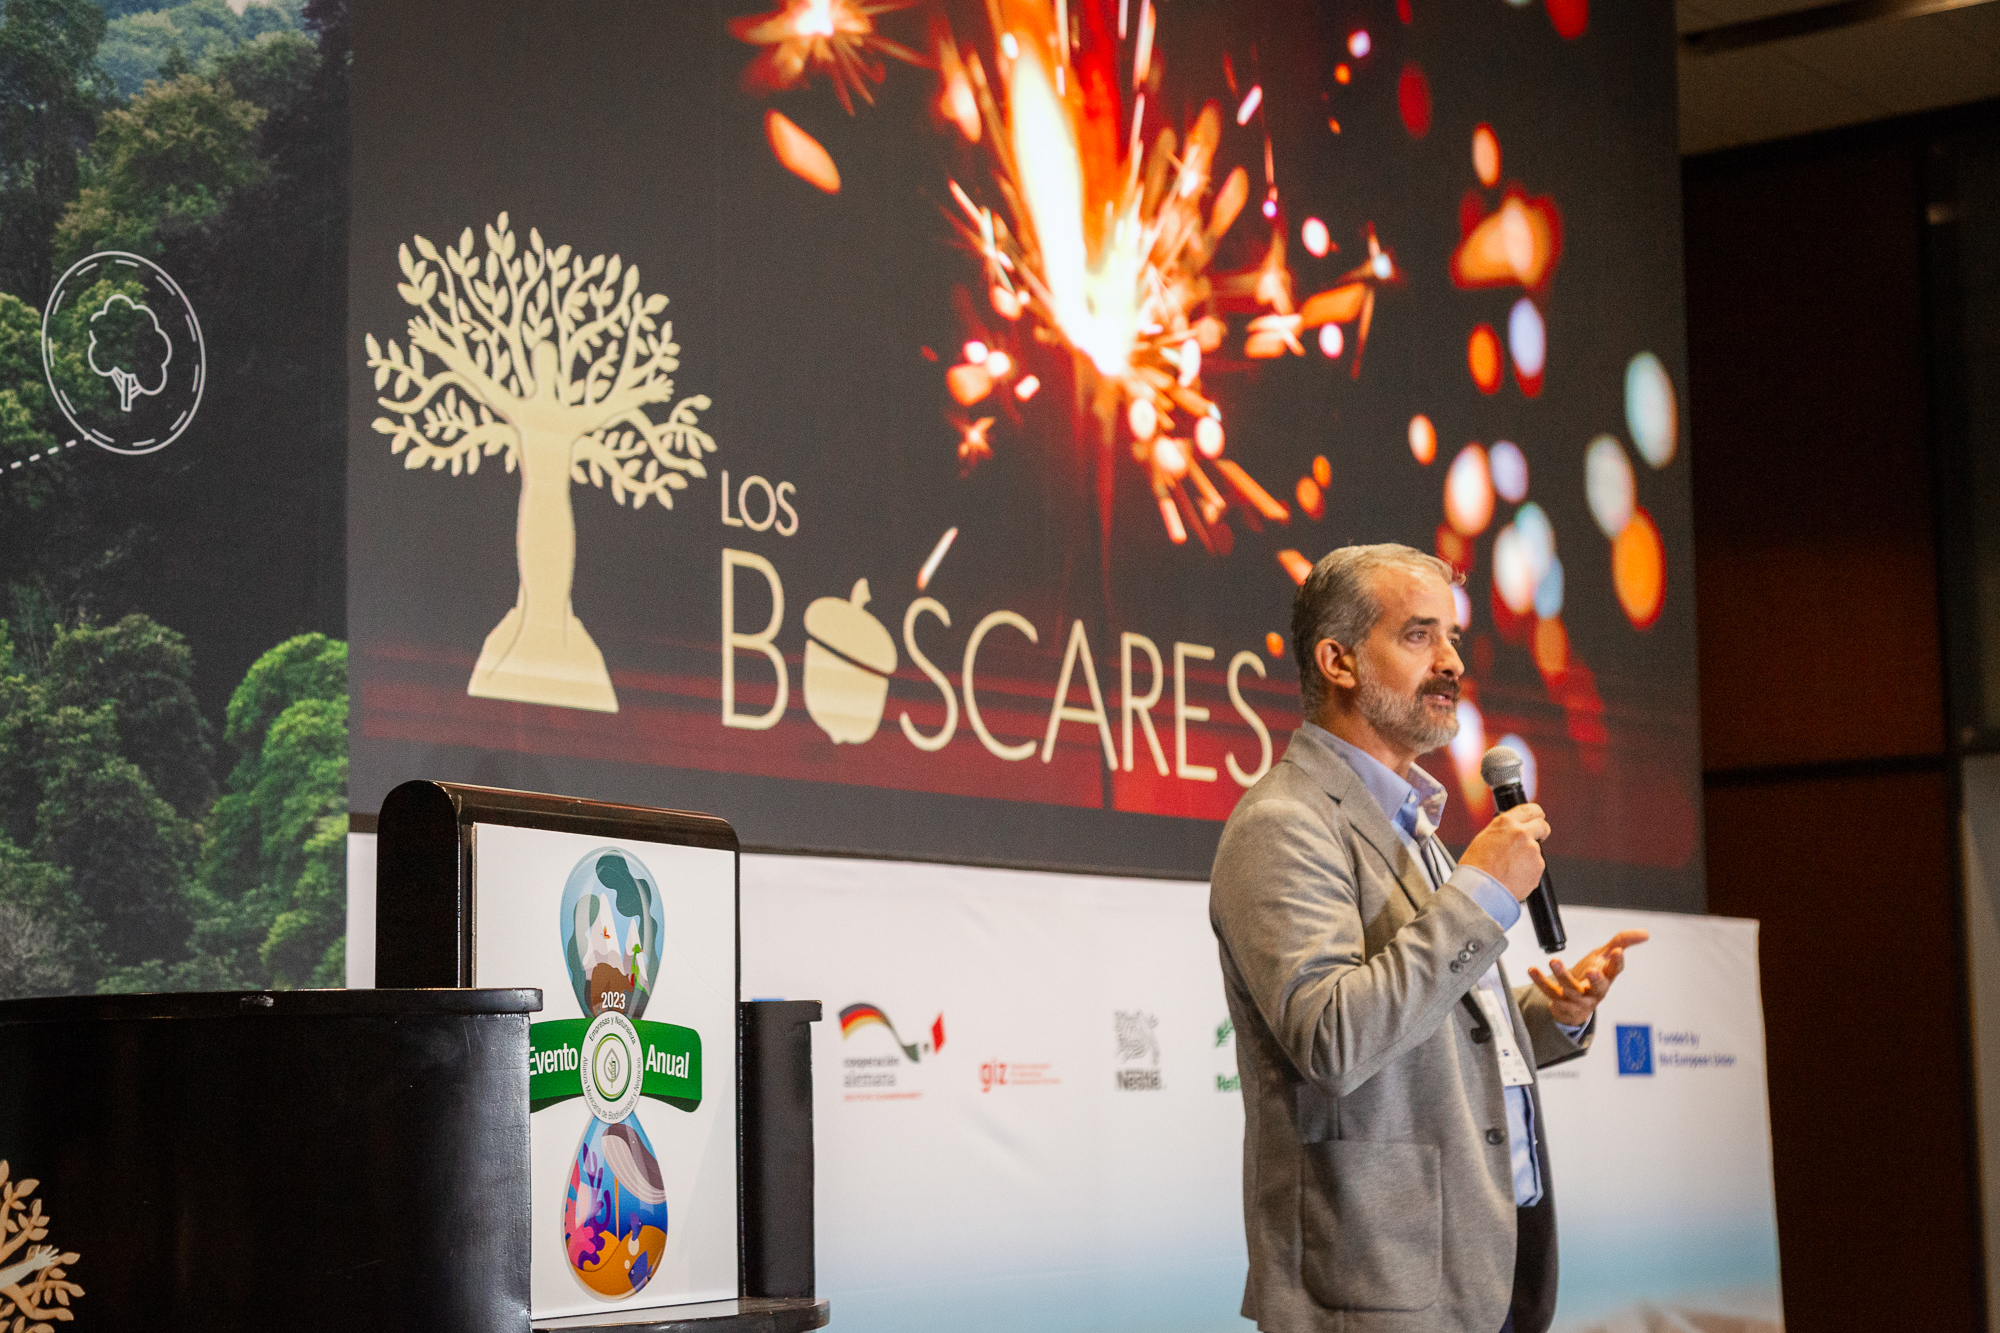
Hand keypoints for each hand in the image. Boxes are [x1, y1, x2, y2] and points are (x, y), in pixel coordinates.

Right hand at [1458, 803, 1550, 900]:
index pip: (1531, 809)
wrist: (1480, 889)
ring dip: (1529, 857)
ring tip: (1511, 868)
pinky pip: (1536, 867)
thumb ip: (1504, 831)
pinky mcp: (1538, 866)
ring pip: (1537, 850)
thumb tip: (1513, 831)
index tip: (1538, 819)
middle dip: (1541, 832)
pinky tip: (1515, 876)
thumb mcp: (1486, 838)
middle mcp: (1522, 833)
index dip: (1537, 815)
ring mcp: (1532, 850)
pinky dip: (1529, 871)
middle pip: (1543, 826)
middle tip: (1536, 839)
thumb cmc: (1476, 866)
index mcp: (1506, 822)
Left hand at [1527, 929, 1649, 1026]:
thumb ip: (1623, 942)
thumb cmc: (1592, 976)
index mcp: (1607, 978)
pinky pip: (1549, 991)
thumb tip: (1644, 933)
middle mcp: (1594, 991)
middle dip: (1596, 980)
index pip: (1615, 971)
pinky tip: (1532, 969)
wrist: (1574, 1004)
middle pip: (1598, 987)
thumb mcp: (1605, 957)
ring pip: (1570, 989)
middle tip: (1592, 970)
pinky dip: (1540, 980)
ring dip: (1562, 975)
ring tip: (1554, 961)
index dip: (1616, 962)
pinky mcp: (1560, 1001)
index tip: (1617, 951)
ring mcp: (1577, 998)